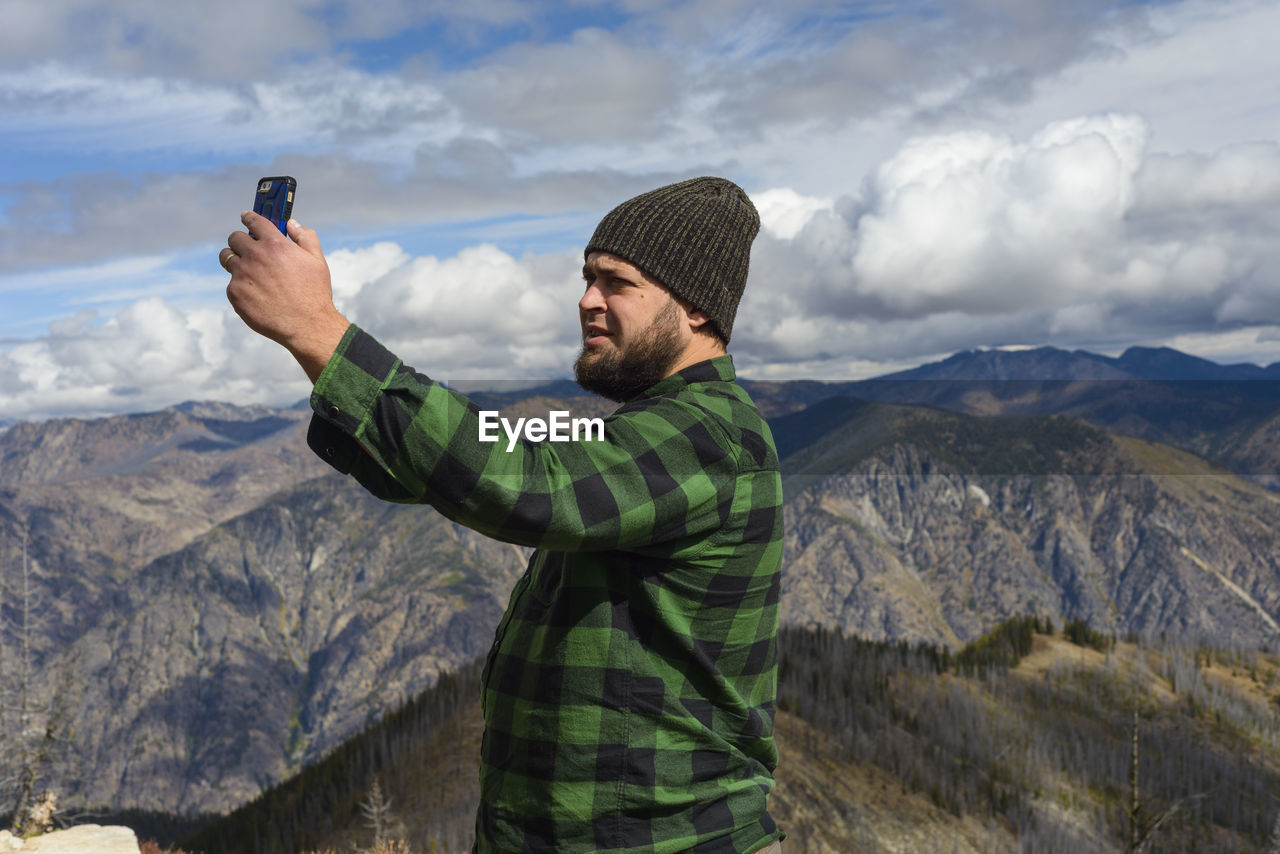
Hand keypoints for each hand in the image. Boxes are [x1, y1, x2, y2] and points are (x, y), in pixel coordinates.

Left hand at [222, 211, 349, 381]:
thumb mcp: (317, 261)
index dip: (249, 217)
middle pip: (234, 238)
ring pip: (227, 258)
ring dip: (235, 260)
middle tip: (248, 249)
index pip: (254, 221)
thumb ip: (305, 236)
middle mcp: (255, 256)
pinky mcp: (235, 294)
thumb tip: (291, 223)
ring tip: (247, 271)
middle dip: (241, 240)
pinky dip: (241, 286)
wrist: (306, 325)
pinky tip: (257, 295)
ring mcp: (242, 275)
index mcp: (275, 244)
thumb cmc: (314, 293)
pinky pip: (231, 283)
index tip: (246, 217)